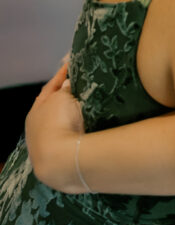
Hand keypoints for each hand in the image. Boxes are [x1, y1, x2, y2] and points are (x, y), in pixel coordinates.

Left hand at [25, 62, 87, 191]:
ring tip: (87, 105)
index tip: (72, 64)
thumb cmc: (59, 122)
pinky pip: (70, 135)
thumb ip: (65, 89)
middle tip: (81, 85)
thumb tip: (68, 85)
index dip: (61, 76)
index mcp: (35, 111)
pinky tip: (87, 125)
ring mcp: (48, 144)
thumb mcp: (62, 98)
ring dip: (72, 115)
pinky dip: (77, 128)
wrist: (62, 160)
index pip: (49, 88)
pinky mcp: (60, 157)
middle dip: (65, 97)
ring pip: (62, 123)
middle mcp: (37, 128)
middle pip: (53, 107)